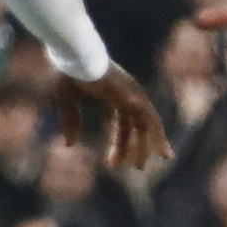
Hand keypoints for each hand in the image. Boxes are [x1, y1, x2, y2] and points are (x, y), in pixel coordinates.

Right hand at [53, 62, 170, 172]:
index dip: (118, 143)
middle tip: (137, 168)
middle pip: (136, 127)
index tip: (112, 163)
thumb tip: (70, 145)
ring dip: (148, 147)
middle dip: (136, 148)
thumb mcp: (66, 101)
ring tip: (145, 167)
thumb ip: (71, 122)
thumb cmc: (69, 74)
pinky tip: (160, 153)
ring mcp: (133, 95)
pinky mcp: (134, 98)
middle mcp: (129, 94)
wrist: (75, 58)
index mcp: (114, 93)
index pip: (123, 123)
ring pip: (147, 126)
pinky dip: (156, 137)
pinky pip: (149, 122)